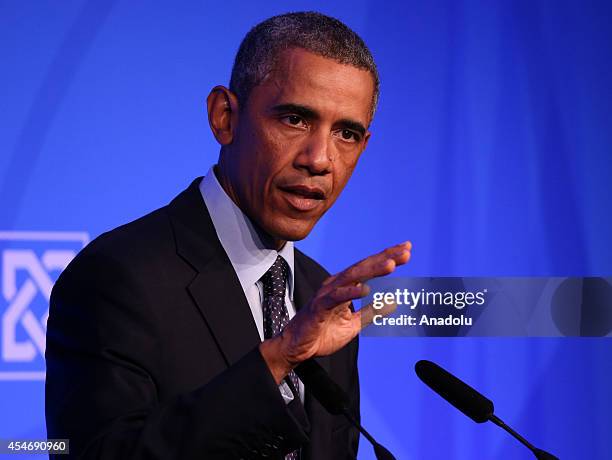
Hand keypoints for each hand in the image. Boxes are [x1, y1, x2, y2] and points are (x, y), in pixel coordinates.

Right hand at [260, 241, 411, 382]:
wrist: (299, 347)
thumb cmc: (323, 332)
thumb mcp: (355, 323)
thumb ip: (372, 311)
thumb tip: (393, 302)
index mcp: (346, 286)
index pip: (370, 268)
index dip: (388, 258)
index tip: (407, 250)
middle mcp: (337, 284)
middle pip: (364, 267)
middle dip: (386, 258)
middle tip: (406, 251)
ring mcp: (328, 294)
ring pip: (353, 277)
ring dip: (372, 270)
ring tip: (391, 265)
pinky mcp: (320, 306)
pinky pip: (337, 297)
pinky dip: (351, 292)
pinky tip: (366, 290)